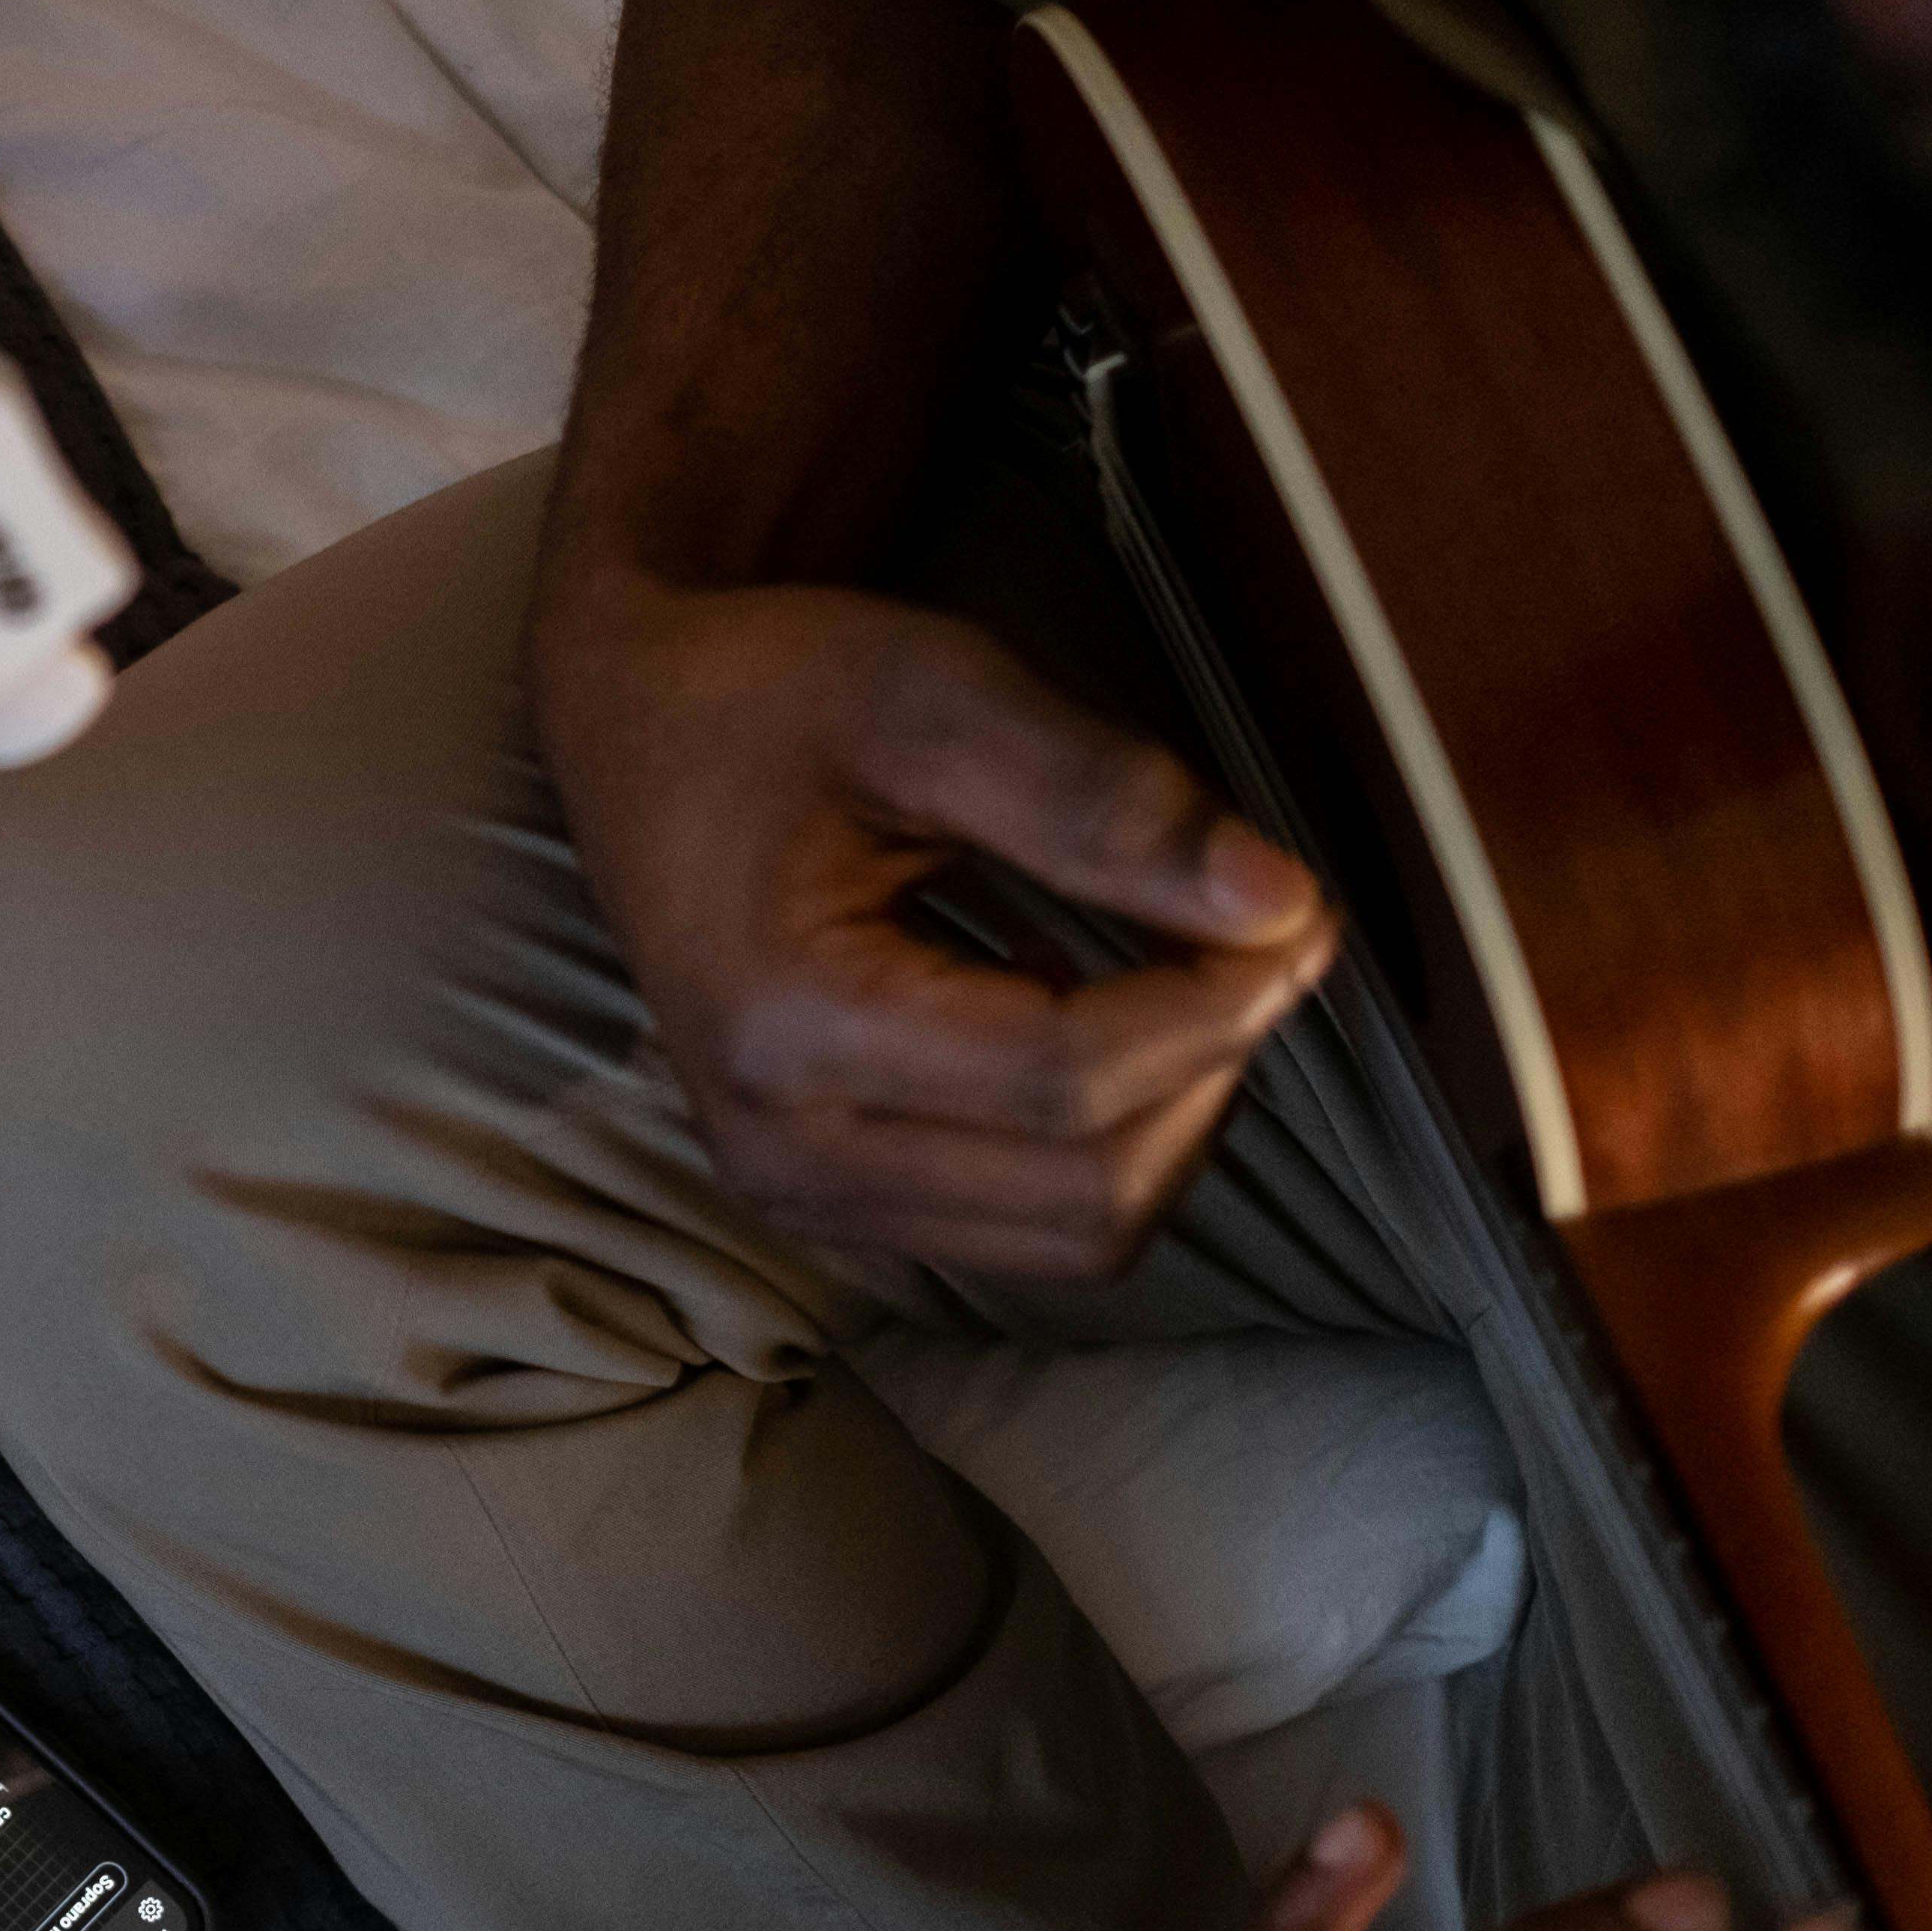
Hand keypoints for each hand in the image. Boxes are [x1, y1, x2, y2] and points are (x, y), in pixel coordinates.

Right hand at [528, 572, 1338, 1276]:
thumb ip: (1101, 796)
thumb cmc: (764, 700)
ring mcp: (801, 1198)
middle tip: (1253, 936)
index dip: (1219, 1000)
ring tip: (1179, 979)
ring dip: (1172, 1117)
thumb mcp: (928, 692)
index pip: (1068, 1079)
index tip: (1292, 904)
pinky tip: (1095, 1023)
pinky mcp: (837, 1208)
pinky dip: (1108, 1141)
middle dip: (1211, 1065)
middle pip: (1089, 1191)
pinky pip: (1033, 1232)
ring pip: (1078, 1239)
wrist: (639, 737)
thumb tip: (1277, 903)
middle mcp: (780, 1151)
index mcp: (783, 1027)